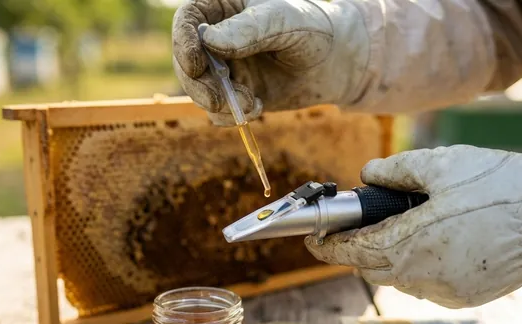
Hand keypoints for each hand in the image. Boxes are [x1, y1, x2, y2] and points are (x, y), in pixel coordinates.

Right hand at [172, 0, 369, 125]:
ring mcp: (226, 67)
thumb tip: (209, 40)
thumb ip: (250, 29)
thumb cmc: (315, 30)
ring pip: (198, 89)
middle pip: (186, 60)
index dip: (183, 41)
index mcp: (225, 7)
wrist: (339, 64)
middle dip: (199, 84)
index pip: (188, 19)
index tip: (196, 64)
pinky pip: (217, 111)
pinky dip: (230, 115)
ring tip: (249, 102)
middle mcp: (219, 38)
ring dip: (217, 102)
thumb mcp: (286, 22)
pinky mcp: (236, 94)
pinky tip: (256, 108)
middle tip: (219, 99)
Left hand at [305, 145, 521, 308]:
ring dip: (389, 259)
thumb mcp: (441, 164)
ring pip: (399, 279)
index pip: (352, 251)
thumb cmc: (498, 185)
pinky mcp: (464, 297)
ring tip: (401, 229)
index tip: (313, 239)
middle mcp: (422, 275)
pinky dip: (418, 268)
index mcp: (410, 242)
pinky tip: (433, 244)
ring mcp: (444, 291)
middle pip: (371, 268)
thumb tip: (367, 175)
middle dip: (357, 251)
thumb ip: (395, 170)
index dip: (327, 246)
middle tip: (355, 229)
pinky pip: (426, 285)